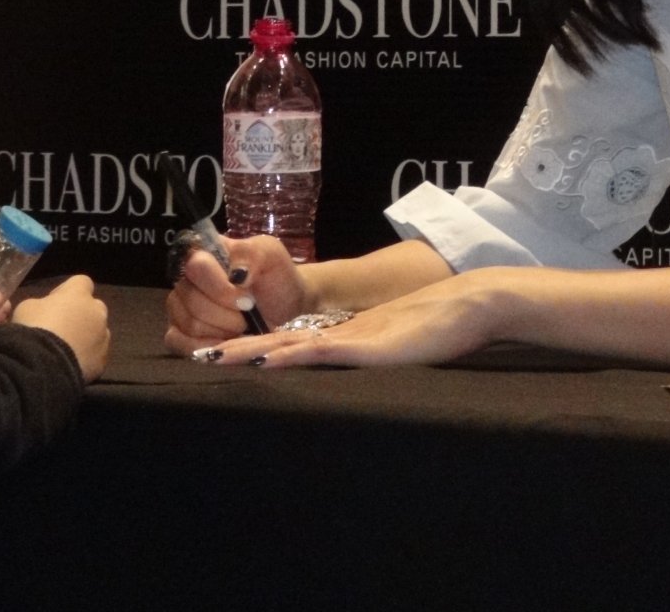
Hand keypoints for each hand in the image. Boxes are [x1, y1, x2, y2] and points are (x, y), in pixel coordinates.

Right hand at [12, 274, 110, 381]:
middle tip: (62, 326)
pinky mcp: (102, 360)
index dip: (67, 290)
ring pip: (98, 331)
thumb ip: (43, 304)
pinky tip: (70, 363)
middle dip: (81, 313)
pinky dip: (87, 356)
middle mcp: (97, 312)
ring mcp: (103, 337)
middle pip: (94, 307)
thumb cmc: (33, 328)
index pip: (82, 282)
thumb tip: (47, 310)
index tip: (53, 302)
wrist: (43, 365)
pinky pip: (97, 353)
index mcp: (79, 294)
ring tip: (66, 348)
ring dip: (86, 335)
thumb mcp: (27, 307)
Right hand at [163, 235, 308, 354]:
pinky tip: (226, 343)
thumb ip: (252, 254)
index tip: (247, 301)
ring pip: (190, 324)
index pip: (195, 266)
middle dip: (227, 315)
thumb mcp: (271, 255)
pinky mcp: (177, 332)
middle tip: (248, 315)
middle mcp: (183, 278)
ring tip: (241, 326)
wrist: (283, 306)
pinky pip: (178, 342)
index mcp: (202, 252)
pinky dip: (206, 346)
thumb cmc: (274, 277)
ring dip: (223, 331)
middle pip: (193, 301)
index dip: (220, 288)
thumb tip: (235, 275)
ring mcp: (177, 306)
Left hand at [197, 269, 509, 368]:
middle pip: (278, 343)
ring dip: (250, 352)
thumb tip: (350, 366)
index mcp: (343, 339)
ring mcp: (354, 339)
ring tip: (214, 357)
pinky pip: (324, 352)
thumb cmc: (441, 328)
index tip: (218, 357)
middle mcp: (340, 336)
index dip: (253, 351)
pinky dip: (294, 357)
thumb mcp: (397, 348)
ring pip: (291, 345)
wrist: (473, 303)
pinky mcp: (371, 347)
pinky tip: (269, 359)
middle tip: (196, 357)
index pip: (289, 346)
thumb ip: (371, 355)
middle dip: (237, 350)